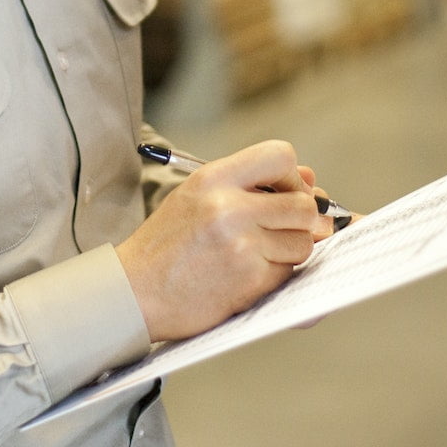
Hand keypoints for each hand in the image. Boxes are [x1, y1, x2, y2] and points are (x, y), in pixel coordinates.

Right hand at [116, 139, 332, 342]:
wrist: (134, 291)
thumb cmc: (166, 245)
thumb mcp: (197, 197)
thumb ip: (250, 185)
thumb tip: (312, 180)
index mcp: (213, 178)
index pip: (280, 156)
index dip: (294, 177)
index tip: (289, 193)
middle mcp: (228, 207)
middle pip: (303, 205)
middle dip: (304, 220)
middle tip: (286, 230)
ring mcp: (240, 245)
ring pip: (303, 241)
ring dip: (291, 250)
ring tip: (259, 254)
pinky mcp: (248, 280)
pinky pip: (288, 273)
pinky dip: (277, 275)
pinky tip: (249, 274)